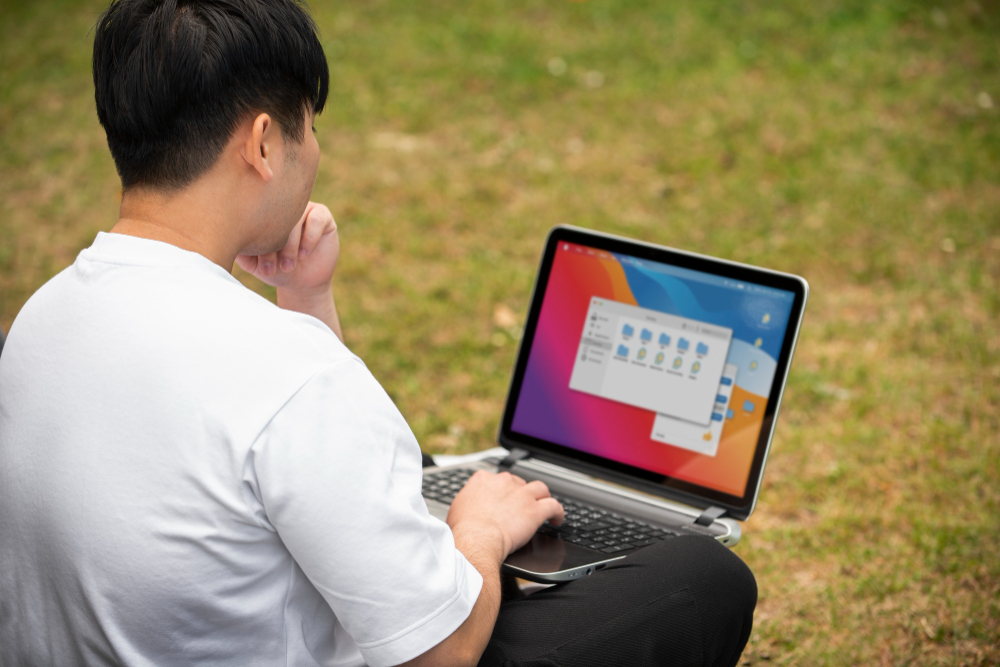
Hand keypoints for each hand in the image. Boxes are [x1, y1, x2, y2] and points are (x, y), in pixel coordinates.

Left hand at [236, 201, 338, 294]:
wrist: (300, 281)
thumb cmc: (273, 268)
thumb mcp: (251, 260)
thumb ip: (238, 246)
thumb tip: (224, 233)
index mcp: (262, 210)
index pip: (257, 214)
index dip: (258, 240)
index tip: (261, 267)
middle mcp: (282, 204)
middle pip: (276, 212)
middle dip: (274, 243)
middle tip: (273, 267)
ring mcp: (303, 207)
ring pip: (296, 216)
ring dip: (291, 244)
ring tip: (288, 265)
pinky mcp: (322, 215)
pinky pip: (317, 218)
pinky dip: (309, 238)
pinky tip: (304, 254)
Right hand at [446, 471, 563, 558]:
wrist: (476, 540)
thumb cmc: (463, 530)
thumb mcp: (457, 509)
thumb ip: (467, 503)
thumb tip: (467, 509)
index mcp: (483, 480)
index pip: (497, 478)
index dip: (502, 490)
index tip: (503, 499)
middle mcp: (504, 482)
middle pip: (519, 483)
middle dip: (521, 494)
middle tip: (521, 507)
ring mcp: (522, 495)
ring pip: (540, 488)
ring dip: (543, 497)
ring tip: (544, 505)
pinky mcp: (535, 510)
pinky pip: (554, 506)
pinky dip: (558, 512)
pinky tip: (557, 520)